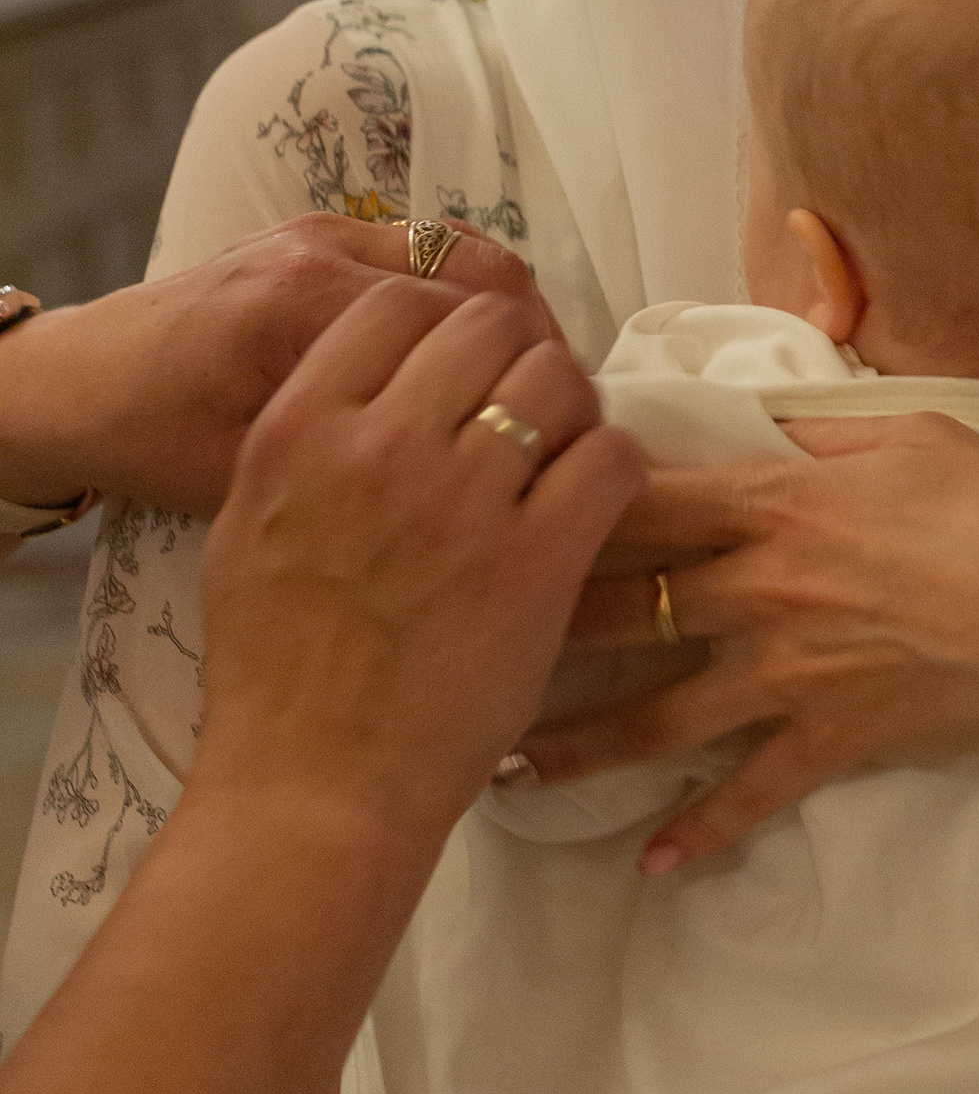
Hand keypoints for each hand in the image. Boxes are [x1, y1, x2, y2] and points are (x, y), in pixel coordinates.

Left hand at [0, 218, 561, 516]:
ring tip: (535, 383)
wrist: (76, 383)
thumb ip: (361, 466)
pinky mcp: (316, 236)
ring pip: (462, 252)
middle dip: (537, 343)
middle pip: (480, 278)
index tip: (565, 438)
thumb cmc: (155, 441)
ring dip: (510, 311)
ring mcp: (323, 233)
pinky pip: (423, 250)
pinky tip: (479, 357)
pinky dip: (466, 293)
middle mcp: (322, 250)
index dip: (530, 380)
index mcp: (306, 307)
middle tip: (568, 415)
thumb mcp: (255, 473)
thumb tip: (475, 492)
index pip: (466, 323)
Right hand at [193, 284, 641, 856]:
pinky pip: (609, 458)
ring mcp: (462, 501)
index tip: (464, 364)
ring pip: (557, 378)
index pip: (395, 305)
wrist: (314, 787)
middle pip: (486, 326)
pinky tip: (597, 497)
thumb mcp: (248, 530)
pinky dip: (615, 464)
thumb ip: (305, 443)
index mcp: (300, 431)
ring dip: (572, 404)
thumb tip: (368, 386)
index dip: (444, 323)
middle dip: (516, 354)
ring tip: (564, 451)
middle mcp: (379, 447)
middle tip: (527, 404)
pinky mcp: (537, 561)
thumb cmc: (274, 673)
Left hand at [520, 415, 978, 871]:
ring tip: (503, 771)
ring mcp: (793, 671)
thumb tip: (765, 424)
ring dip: (576, 747)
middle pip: (621, 606)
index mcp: (779, 503)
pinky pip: (750, 793)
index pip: (640, 499)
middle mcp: (765, 589)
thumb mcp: (916, 440)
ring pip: (656, 714)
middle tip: (449, 643)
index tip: (488, 509)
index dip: (556, 502)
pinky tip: (652, 864)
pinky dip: (701, 832)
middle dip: (528, 626)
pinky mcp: (832, 739)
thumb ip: (824, 434)